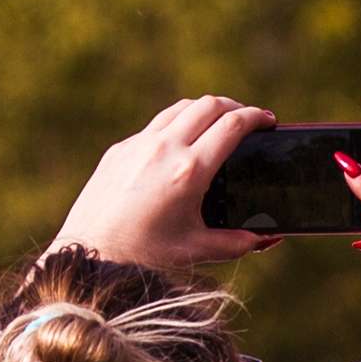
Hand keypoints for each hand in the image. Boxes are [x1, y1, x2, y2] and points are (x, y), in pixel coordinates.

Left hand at [55, 95, 275, 273]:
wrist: (91, 255)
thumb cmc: (144, 256)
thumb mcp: (198, 250)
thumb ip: (238, 242)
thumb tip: (266, 238)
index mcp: (189, 171)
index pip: (232, 125)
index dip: (256, 116)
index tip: (268, 120)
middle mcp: (164, 149)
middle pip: (209, 105)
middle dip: (235, 106)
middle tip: (249, 119)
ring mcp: (138, 145)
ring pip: (180, 108)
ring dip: (205, 109)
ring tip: (218, 123)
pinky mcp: (120, 150)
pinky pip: (156, 126)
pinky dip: (177, 126)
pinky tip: (182, 144)